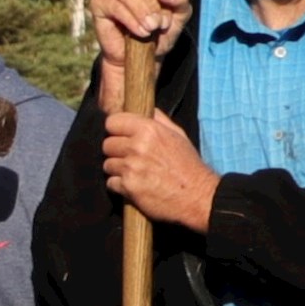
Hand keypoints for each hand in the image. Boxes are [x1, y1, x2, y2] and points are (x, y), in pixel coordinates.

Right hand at [89, 0, 185, 52]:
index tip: (169, 16)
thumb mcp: (179, 15)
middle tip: (158, 25)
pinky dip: (130, 20)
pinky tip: (140, 33)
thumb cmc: (158, 31)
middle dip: (152, 4)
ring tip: (149, 29)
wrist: (139, 57)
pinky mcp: (98, 2)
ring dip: (141, 12)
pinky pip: (114, 6)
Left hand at [99, 104, 219, 233]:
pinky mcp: (128, 187)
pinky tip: (134, 185)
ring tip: (134, 173)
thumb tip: (146, 109)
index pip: (112, 122)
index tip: (120, 136)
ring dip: (117, 170)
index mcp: (149, 130)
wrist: (197, 196)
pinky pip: (111, 183)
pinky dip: (119, 186)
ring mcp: (131, 167)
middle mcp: (138, 146)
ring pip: (107, 164)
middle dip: (116, 151)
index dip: (115, 129)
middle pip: (107, 144)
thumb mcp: (178, 136)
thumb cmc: (188, 165)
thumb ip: (159, 120)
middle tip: (129, 158)